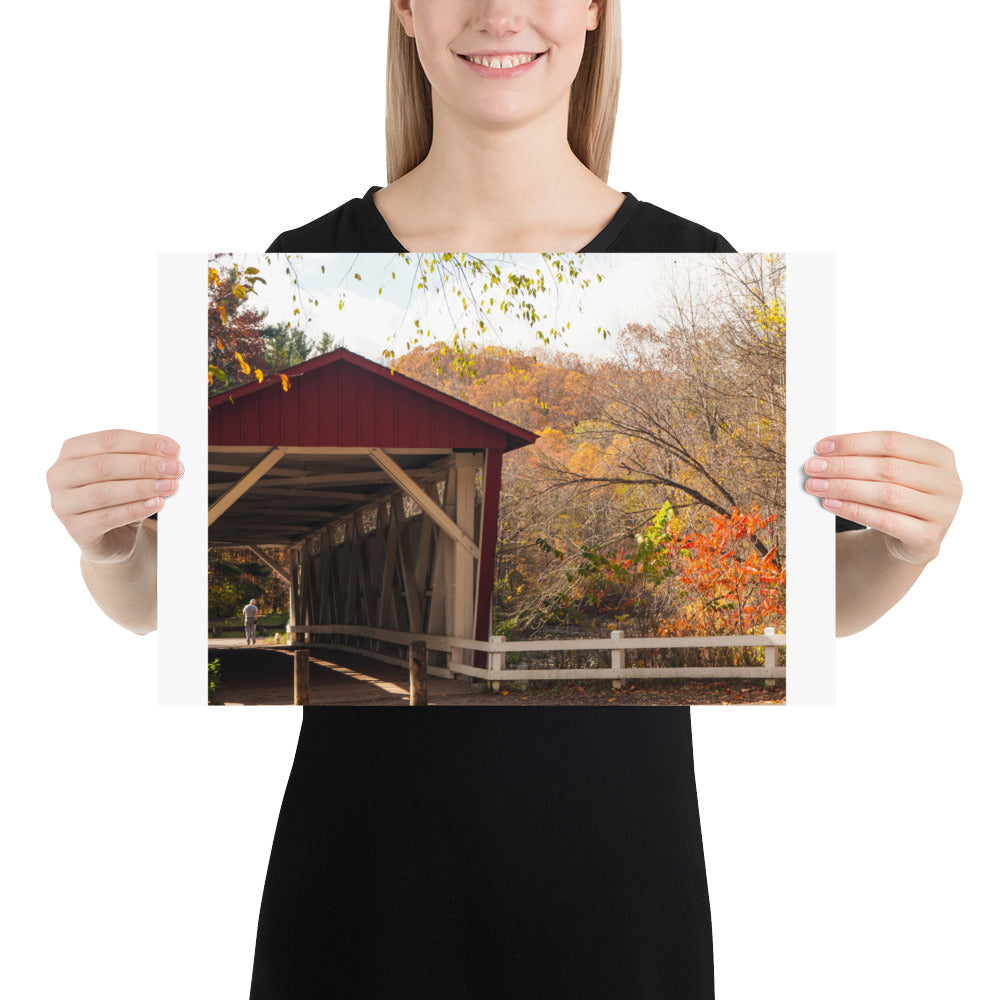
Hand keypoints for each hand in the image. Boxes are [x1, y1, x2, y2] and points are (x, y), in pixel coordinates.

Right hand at [47, 429, 183, 563]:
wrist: (112, 537)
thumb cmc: (120, 497)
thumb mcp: (129, 473)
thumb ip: (142, 460)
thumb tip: (170, 455)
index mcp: (71, 451)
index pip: (108, 440)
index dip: (143, 443)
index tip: (173, 448)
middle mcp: (60, 475)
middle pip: (105, 465)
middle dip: (145, 465)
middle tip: (175, 468)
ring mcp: (63, 504)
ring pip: (104, 492)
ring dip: (142, 487)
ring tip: (170, 486)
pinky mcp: (75, 529)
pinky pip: (108, 517)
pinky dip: (135, 509)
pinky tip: (156, 504)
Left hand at [804, 430, 961, 563]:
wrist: (913, 537)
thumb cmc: (897, 495)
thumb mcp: (891, 472)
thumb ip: (867, 458)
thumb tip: (824, 453)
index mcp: (939, 455)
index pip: (892, 441)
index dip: (854, 442)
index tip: (821, 447)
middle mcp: (948, 482)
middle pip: (888, 468)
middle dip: (844, 466)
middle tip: (812, 467)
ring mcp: (943, 511)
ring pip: (886, 494)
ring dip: (844, 488)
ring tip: (815, 486)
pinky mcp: (928, 537)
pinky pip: (885, 520)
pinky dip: (854, 511)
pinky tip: (831, 504)